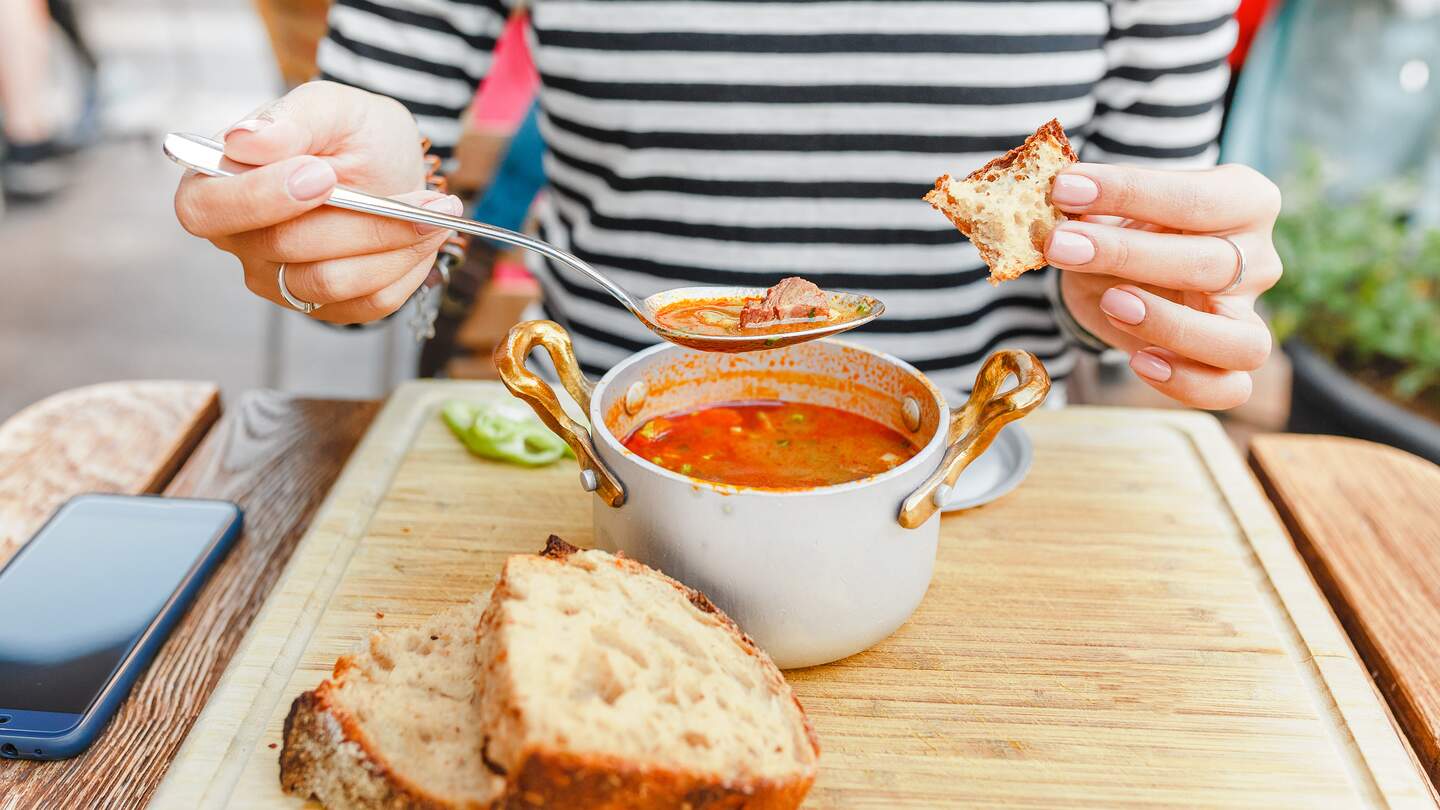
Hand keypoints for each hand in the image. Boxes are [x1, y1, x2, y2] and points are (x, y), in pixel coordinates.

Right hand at [174, 81, 461, 322]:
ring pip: (331, 281)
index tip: (324, 174)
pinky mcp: (327, 307)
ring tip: (437, 208)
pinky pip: (368, 302)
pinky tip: (425, 234)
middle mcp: (241, 242)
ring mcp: (280, 281)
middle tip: (422, 194)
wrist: (395, 165)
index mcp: (217, 185)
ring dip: (394, 243)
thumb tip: (243, 140)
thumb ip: (291, 120)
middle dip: (359, 219)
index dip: (260, 197)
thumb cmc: (353, 133)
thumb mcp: (332, 107)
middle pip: (284, 247)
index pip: (204, 209)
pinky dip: (407, 265)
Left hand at [1047, 163, 1282, 409]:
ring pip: (1242, 340)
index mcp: (1243, 197)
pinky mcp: (1232, 362)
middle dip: (1127, 254)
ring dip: (1171, 325)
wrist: (1118, 270)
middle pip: (1210, 263)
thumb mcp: (1109, 208)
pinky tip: (1141, 362)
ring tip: (1111, 304)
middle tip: (1061, 246)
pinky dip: (1187, 382)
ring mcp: (1250, 313)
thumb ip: (1093, 207)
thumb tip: (1059, 200)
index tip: (1065, 188)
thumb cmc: (1123, 228)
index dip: (1130, 192)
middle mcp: (1260, 257)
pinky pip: (1230, 389)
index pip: (1196, 197)